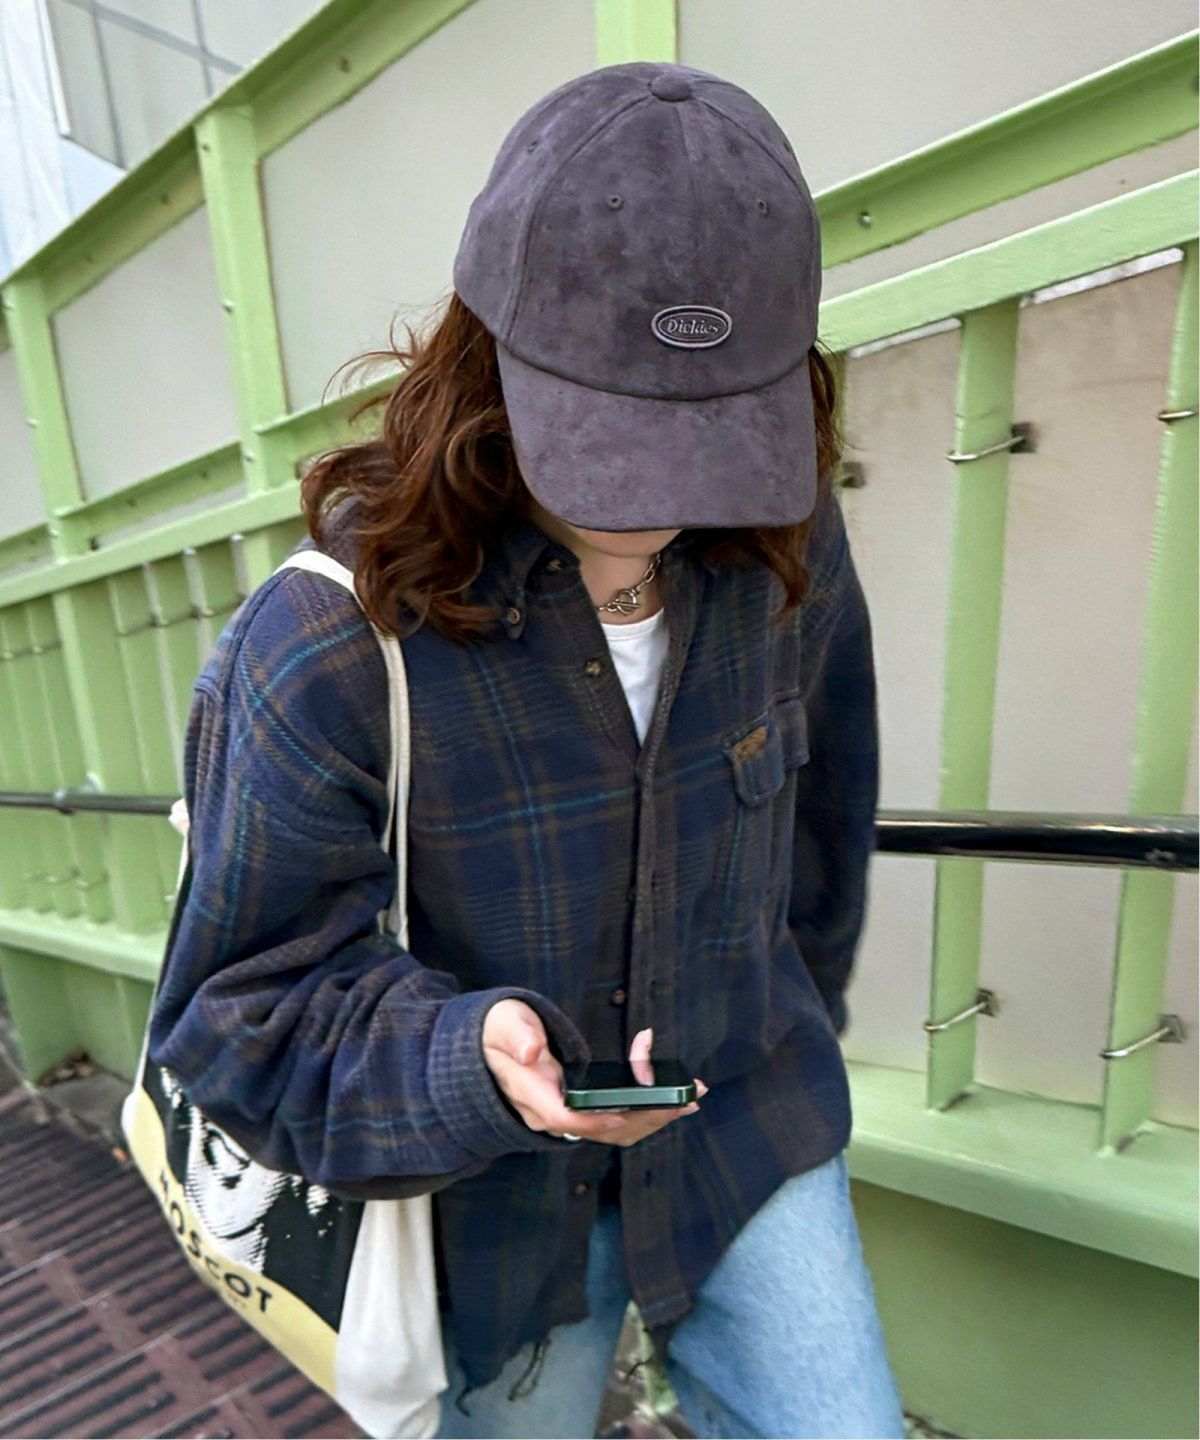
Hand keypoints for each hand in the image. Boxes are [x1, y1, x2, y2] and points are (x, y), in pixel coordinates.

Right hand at [482, 1000, 707, 1146]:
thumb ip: (517, 1036)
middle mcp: (551, 1115)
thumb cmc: (499, 1032)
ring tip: (690, 1098)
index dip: (599, 1119)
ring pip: (616, 1130)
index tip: (627, 1109)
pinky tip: (670, 1100)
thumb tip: (532, 1052)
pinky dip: (645, 1111)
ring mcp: (566, 1117)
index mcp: (532, 1095)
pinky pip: (616, 1121)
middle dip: (648, 1116)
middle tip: (685, 1098)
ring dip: (655, 1116)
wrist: (491, 1048)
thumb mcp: (504, 1024)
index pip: (566, 1119)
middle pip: (603, 1130)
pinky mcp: (579, 1111)